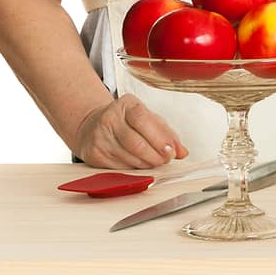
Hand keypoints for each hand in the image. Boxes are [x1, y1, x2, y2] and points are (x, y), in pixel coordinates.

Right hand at [72, 94, 188, 168]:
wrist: (92, 126)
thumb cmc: (128, 122)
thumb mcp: (149, 119)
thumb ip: (167, 133)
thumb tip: (183, 152)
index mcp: (126, 104)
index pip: (142, 119)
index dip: (159, 137)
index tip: (171, 150)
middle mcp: (109, 118)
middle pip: (135, 142)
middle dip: (155, 155)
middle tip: (166, 160)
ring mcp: (99, 137)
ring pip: (128, 157)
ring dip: (147, 164)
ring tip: (155, 163)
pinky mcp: (93, 154)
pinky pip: (118, 167)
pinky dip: (134, 170)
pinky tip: (140, 166)